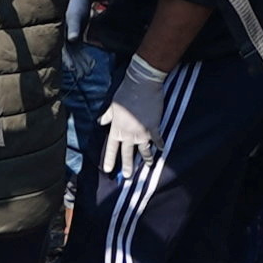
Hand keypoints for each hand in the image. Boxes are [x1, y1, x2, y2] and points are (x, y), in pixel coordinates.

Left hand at [96, 58, 172, 175]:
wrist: (142, 86)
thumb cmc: (125, 94)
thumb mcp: (112, 106)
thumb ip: (107, 116)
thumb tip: (100, 122)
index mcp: (116, 129)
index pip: (111, 148)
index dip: (109, 159)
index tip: (107, 170)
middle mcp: (128, 134)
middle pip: (127, 154)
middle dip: (127, 166)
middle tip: (127, 177)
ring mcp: (141, 132)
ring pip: (143, 150)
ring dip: (146, 159)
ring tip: (148, 166)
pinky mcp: (153, 128)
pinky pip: (157, 140)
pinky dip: (160, 144)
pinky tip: (161, 149)